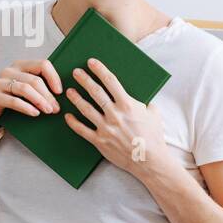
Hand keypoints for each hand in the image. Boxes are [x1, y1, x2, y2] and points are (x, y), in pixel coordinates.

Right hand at [0, 57, 63, 135]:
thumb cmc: (14, 102)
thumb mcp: (28, 91)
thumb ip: (40, 86)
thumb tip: (63, 92)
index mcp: (20, 65)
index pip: (42, 64)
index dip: (54, 77)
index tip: (60, 92)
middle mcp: (9, 70)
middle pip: (34, 79)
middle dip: (48, 95)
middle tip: (56, 108)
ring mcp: (0, 82)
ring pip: (25, 88)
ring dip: (39, 101)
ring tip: (48, 111)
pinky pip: (14, 101)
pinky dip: (26, 107)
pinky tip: (35, 113)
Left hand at [63, 57, 173, 179]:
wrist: (149, 160)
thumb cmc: (154, 137)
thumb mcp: (154, 114)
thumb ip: (145, 103)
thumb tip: (140, 98)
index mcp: (128, 105)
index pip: (110, 81)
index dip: (100, 70)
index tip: (91, 62)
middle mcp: (114, 114)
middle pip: (95, 92)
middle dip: (84, 80)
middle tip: (76, 72)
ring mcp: (105, 128)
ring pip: (86, 109)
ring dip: (76, 98)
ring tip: (69, 91)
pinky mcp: (100, 141)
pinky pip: (82, 130)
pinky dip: (73, 123)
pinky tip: (67, 116)